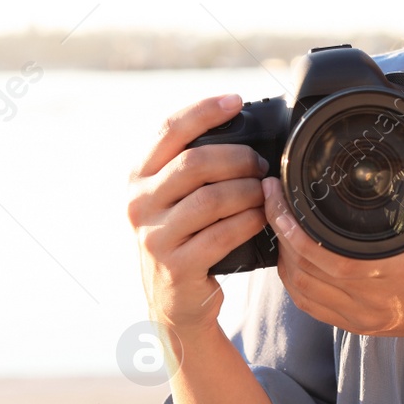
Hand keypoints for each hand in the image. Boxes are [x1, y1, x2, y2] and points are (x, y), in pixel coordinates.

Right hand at [127, 94, 268, 334]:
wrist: (176, 302)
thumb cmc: (185, 238)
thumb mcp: (174, 199)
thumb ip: (192, 167)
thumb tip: (240, 125)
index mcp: (138, 177)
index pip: (168, 130)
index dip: (204, 110)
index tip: (235, 100)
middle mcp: (138, 203)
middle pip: (195, 163)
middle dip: (238, 158)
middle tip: (262, 165)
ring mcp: (154, 236)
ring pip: (211, 198)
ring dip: (248, 191)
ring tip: (265, 192)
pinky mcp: (176, 266)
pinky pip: (221, 234)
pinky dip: (249, 221)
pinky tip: (261, 217)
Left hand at [261, 175, 403, 347]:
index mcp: (394, 270)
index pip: (328, 255)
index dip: (294, 229)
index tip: (280, 194)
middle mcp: (372, 298)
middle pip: (305, 269)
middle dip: (279, 230)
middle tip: (270, 196)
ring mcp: (360, 315)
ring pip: (301, 289)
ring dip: (282, 254)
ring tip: (277, 221)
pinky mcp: (355, 325)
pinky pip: (309, 306)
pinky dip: (292, 280)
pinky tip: (288, 256)